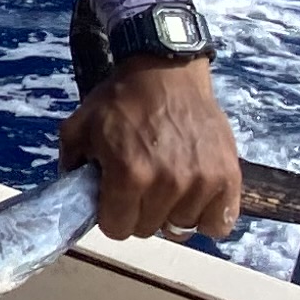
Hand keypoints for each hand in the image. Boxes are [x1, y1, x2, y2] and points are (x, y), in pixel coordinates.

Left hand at [55, 56, 244, 242]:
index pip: (117, 229)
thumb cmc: (124, 99)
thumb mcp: (81, 126)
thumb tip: (75, 196)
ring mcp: (201, 181)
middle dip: (139, 211)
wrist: (167, 70)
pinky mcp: (228, 176)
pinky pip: (219, 223)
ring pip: (182, 227)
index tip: (115, 196)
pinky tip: (196, 197)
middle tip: (141, 184)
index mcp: (129, 174)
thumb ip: (71, 163)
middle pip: (148, 229)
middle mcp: (167, 183)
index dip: (111, 214)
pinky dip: (208, 215)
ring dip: (172, 211)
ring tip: (169, 182)